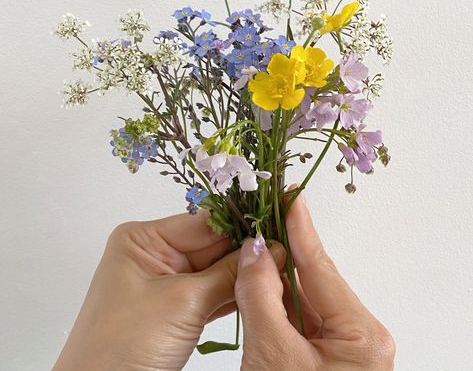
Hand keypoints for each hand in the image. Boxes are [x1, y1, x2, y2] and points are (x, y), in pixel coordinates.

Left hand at [53, 211, 284, 370]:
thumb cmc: (123, 345)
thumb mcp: (182, 302)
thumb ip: (227, 273)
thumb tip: (267, 248)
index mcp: (143, 239)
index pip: (203, 223)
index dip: (241, 225)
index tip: (276, 225)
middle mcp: (154, 254)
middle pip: (211, 245)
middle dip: (246, 251)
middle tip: (285, 249)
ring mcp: (165, 282)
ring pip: (214, 270)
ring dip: (243, 274)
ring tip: (280, 269)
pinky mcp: (175, 309)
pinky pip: (210, 293)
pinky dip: (233, 295)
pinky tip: (261, 290)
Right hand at [235, 190, 395, 369]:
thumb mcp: (273, 353)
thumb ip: (260, 296)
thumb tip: (254, 250)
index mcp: (362, 335)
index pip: (320, 267)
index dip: (300, 227)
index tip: (291, 195)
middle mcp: (358, 340)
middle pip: (308, 284)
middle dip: (277, 257)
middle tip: (256, 225)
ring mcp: (342, 353)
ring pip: (299, 304)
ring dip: (270, 284)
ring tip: (246, 259)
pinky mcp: (324, 363)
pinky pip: (296, 324)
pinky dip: (272, 308)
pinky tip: (252, 294)